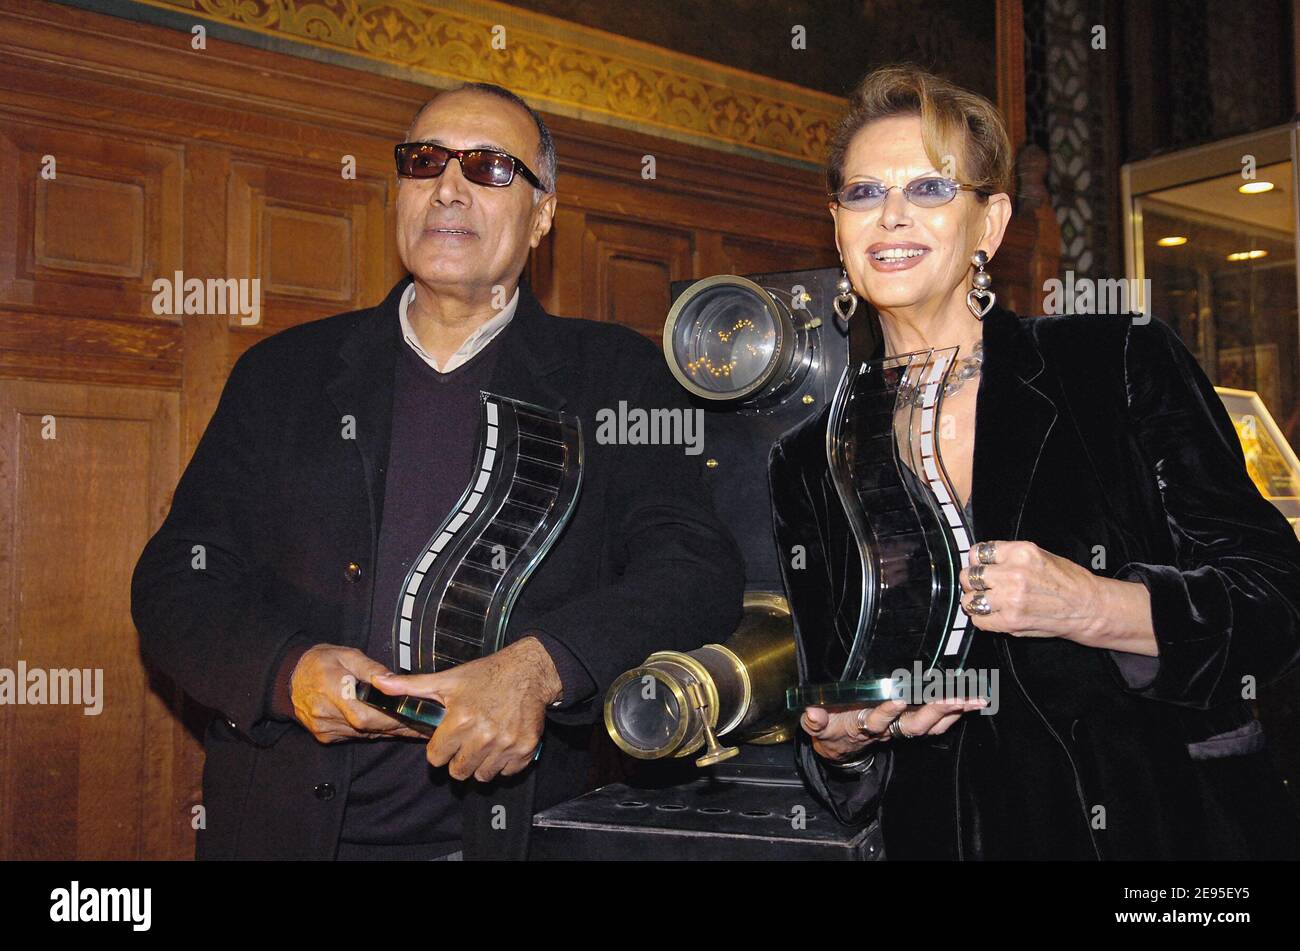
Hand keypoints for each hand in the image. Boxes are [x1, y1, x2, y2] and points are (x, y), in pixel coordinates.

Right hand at [289, 644, 426, 742]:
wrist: (290, 677)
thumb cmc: (321, 662)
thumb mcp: (347, 654)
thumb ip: (371, 668)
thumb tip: (391, 680)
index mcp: (332, 689)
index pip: (363, 713)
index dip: (388, 718)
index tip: (411, 718)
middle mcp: (326, 713)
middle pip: (366, 727)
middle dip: (394, 726)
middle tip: (420, 726)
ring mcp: (324, 727)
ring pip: (362, 734)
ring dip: (385, 731)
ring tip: (410, 728)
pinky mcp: (324, 736)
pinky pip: (353, 736)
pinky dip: (370, 731)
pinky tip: (386, 727)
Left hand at [371, 636, 562, 781]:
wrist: (529, 671)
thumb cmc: (486, 675)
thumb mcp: (447, 679)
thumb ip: (411, 686)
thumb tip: (378, 683)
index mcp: (460, 720)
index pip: (436, 758)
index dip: (439, 749)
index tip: (447, 738)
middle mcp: (483, 736)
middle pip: (458, 772)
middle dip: (458, 760)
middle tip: (466, 742)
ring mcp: (506, 744)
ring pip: (482, 776)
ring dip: (480, 764)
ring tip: (483, 743)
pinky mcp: (525, 749)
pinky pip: (507, 772)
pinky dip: (503, 763)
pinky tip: (501, 744)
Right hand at [800, 697, 986, 761]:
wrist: (841, 749)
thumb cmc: (830, 732)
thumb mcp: (818, 729)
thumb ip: (815, 722)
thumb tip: (811, 711)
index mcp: (864, 727)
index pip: (877, 721)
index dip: (887, 712)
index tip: (897, 698)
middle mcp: (887, 730)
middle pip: (915, 725)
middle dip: (935, 711)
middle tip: (956, 697)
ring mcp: (900, 729)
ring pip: (930, 725)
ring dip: (952, 713)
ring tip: (974, 700)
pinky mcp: (909, 724)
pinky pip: (935, 723)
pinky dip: (953, 714)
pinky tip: (969, 702)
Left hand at [960, 539, 1109, 641]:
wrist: (1088, 607)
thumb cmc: (1067, 581)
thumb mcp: (1038, 555)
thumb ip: (1009, 557)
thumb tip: (980, 561)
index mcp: (1021, 553)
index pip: (978, 552)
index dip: (976, 561)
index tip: (979, 566)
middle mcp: (1013, 574)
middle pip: (969, 576)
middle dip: (972, 582)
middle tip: (982, 586)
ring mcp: (1010, 599)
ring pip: (969, 600)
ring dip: (975, 602)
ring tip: (987, 602)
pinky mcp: (1010, 621)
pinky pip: (979, 621)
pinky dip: (983, 619)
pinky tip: (995, 615)